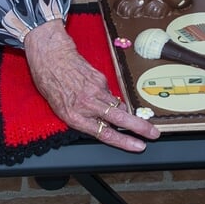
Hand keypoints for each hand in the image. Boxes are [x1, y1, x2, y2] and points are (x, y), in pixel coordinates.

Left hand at [24, 20, 158, 151]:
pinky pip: (110, 93)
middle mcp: (88, 104)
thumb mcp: (62, 108)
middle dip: (140, 128)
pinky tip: (97, 93)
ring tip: (121, 113)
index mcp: (75, 116)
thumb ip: (83, 118)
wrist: (50, 57)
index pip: (105, 134)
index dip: (124, 142)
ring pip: (118, 106)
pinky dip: (109, 97)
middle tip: (154, 134)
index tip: (139, 146)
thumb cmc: (51, 84)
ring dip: (124, 113)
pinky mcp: (100, 79)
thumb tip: (105, 124)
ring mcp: (96, 90)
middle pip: (121, 119)